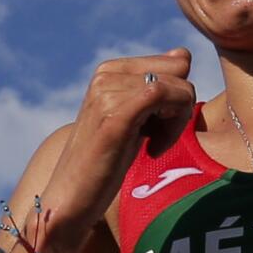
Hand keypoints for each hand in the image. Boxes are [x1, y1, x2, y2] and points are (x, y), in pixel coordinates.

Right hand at [35, 48, 196, 252]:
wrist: (69, 198)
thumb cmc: (104, 162)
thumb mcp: (135, 117)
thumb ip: (157, 85)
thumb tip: (183, 53)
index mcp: (110, 69)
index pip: (177, 62)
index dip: (180, 94)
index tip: (161, 124)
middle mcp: (106, 74)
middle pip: (181, 73)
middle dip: (181, 106)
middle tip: (158, 137)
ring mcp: (107, 92)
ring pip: (179, 87)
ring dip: (176, 123)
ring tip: (151, 145)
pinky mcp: (114, 114)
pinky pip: (165, 96)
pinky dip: (171, 127)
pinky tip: (152, 149)